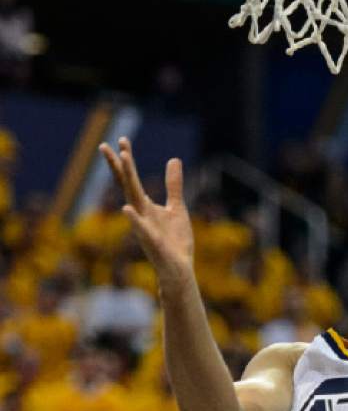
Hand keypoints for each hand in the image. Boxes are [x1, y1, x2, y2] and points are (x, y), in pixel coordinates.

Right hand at [99, 137, 193, 282]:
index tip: (122, 140)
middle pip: (127, 185)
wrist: (179, 270)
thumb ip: (173, 185)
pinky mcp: (153, 243)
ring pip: (133, 201)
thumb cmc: (175, 241)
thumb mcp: (177, 207)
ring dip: (127, 181)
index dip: (126, 161)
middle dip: (118, 165)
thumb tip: (173, 160)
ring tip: (122, 161)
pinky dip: (134, 219)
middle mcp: (140, 214)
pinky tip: (127, 208)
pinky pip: (142, 229)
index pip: (131, 179)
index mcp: (145, 205)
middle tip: (106, 145)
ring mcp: (144, 227)